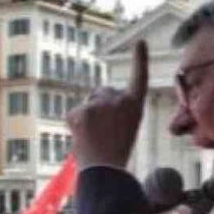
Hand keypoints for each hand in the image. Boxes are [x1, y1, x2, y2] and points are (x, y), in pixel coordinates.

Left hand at [69, 40, 148, 170]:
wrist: (104, 170)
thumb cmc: (116, 152)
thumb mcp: (126, 127)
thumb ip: (116, 109)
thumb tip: (94, 100)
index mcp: (135, 105)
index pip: (139, 78)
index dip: (139, 60)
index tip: (139, 43)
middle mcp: (119, 100)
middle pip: (102, 92)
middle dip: (99, 105)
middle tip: (102, 131)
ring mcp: (99, 104)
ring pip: (88, 102)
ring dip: (87, 115)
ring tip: (94, 136)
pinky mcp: (81, 110)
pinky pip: (74, 112)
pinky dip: (74, 123)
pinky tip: (82, 137)